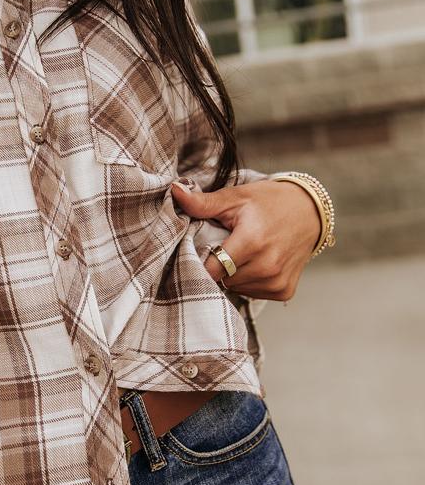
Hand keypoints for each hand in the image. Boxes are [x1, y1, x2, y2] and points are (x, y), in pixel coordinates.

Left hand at [171, 178, 321, 300]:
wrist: (310, 212)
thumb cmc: (268, 202)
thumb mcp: (235, 198)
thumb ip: (203, 203)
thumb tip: (174, 190)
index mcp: (252, 241)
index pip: (211, 268)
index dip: (201, 260)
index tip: (203, 249)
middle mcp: (267, 266)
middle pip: (222, 279)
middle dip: (219, 265)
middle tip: (228, 245)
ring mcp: (277, 281)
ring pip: (236, 288)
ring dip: (234, 275)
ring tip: (245, 253)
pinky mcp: (284, 291)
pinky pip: (253, 294)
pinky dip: (250, 282)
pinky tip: (258, 263)